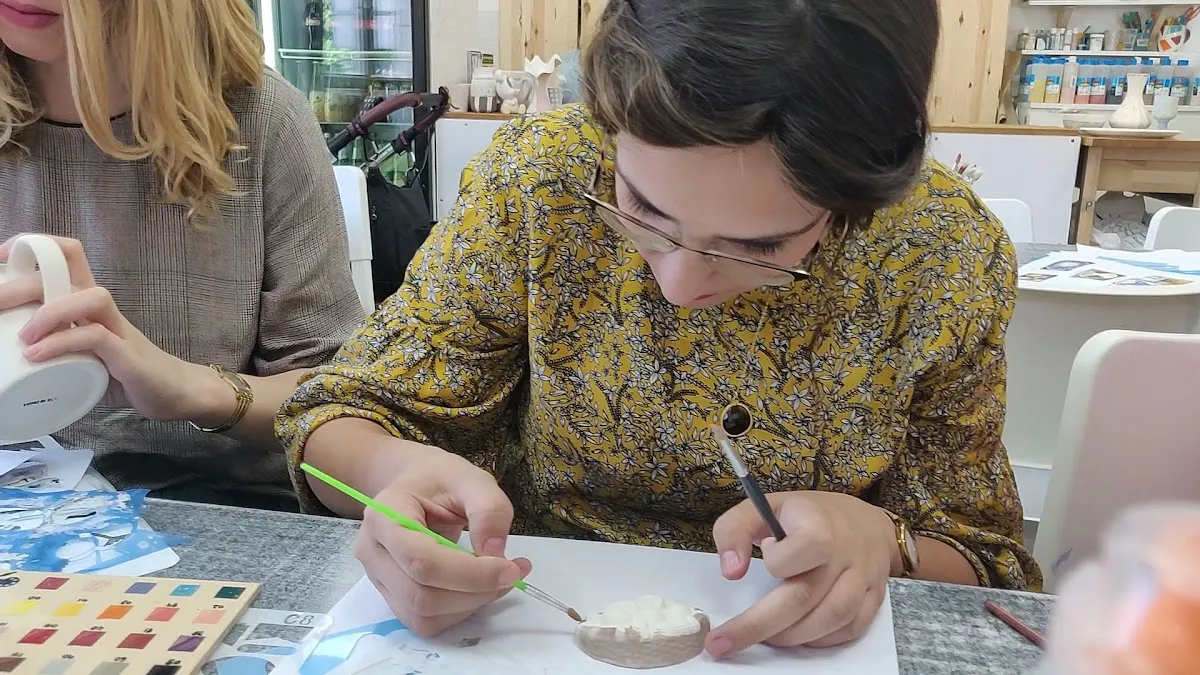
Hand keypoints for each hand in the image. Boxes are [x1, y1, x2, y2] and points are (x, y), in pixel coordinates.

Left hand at [0, 234, 213, 420]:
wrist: (176, 392)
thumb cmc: (126, 373)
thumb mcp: (82, 355)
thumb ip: (55, 348)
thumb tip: (11, 355)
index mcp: (89, 305)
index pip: (67, 255)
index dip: (34, 246)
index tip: (3, 257)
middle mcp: (104, 310)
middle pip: (67, 274)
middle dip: (22, 284)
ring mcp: (119, 329)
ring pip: (88, 297)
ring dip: (49, 312)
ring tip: (23, 338)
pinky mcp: (128, 355)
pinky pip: (95, 337)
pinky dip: (62, 343)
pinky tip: (38, 356)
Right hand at [352, 442, 531, 635]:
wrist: (412, 483)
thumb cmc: (439, 478)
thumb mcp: (472, 478)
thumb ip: (489, 509)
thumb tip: (495, 554)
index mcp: (384, 515)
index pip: (422, 560)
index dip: (470, 573)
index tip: (510, 568)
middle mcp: (373, 551)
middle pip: (421, 595)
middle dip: (475, 592)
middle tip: (512, 572)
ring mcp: (378, 578)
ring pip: (423, 616)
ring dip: (470, 605)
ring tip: (499, 578)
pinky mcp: (392, 595)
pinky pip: (424, 621)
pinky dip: (459, 611)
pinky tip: (478, 587)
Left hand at [707, 491, 896, 657]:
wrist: (867, 525)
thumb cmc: (810, 517)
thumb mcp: (767, 506)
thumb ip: (736, 529)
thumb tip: (730, 571)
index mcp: (821, 526)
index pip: (803, 548)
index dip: (777, 560)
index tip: (767, 551)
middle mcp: (846, 555)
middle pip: (804, 597)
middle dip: (758, 625)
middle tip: (723, 642)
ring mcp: (863, 581)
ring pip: (827, 621)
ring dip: (788, 637)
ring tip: (763, 637)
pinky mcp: (873, 602)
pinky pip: (847, 632)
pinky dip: (817, 641)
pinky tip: (796, 636)